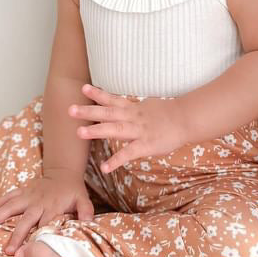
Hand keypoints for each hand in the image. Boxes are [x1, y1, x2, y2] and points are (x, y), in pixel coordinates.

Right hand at [0, 169, 95, 255]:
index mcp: (53, 207)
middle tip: (8, 250)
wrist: (63, 172)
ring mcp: (28, 195)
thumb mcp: (83, 200)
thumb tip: (87, 223)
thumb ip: (86, 211)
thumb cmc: (73, 191)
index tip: (31, 251)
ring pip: (12, 206)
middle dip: (17, 235)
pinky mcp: (22, 190)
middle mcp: (39, 202)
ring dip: (1, 216)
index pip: (45, 225)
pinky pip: (9, 195)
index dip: (38, 238)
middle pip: (26, 220)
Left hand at [70, 84, 187, 174]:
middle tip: (70, 109)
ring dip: (96, 130)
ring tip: (79, 132)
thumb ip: (133, 109)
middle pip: (108, 113)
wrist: (187, 119)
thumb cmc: (169, 114)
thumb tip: (122, 107)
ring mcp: (138, 130)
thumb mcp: (148, 107)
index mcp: (133, 109)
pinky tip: (104, 168)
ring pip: (115, 129)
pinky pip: (128, 153)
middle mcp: (133, 117)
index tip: (83, 89)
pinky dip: (116, 160)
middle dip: (88, 111)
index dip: (98, 94)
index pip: (113, 99)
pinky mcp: (146, 145)